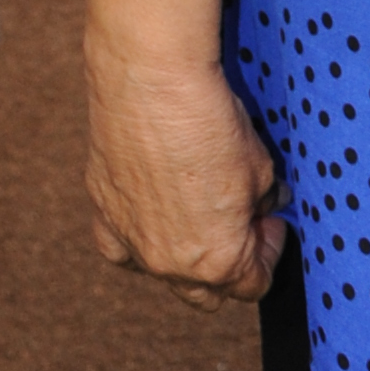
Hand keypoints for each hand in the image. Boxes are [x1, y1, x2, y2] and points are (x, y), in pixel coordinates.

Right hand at [81, 44, 287, 307]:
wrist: (151, 78)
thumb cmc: (208, 121)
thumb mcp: (260, 167)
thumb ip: (263, 199)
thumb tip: (265, 203)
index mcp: (218, 261)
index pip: (251, 284)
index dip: (267, 252)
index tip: (268, 223)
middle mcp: (170, 263)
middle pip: (207, 292)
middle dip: (228, 263)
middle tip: (238, 222)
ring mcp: (131, 239)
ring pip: (161, 273)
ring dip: (183, 255)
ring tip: (194, 215)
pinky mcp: (102, 209)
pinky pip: (118, 246)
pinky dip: (134, 239)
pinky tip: (148, 214)